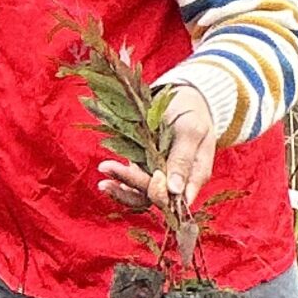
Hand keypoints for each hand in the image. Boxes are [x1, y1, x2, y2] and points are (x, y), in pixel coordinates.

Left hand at [98, 84, 215, 219]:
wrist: (181, 99)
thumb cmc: (191, 115)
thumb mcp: (191, 131)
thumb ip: (183, 159)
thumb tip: (175, 190)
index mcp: (194, 177)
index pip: (175, 198)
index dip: (158, 193)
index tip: (142, 179)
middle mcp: (176, 181)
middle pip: (154, 195)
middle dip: (131, 183)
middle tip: (107, 166)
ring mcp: (158, 175)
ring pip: (140, 193)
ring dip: (121, 188)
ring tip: (103, 174)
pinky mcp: (144, 167)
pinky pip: (132, 181)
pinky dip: (120, 179)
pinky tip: (107, 171)